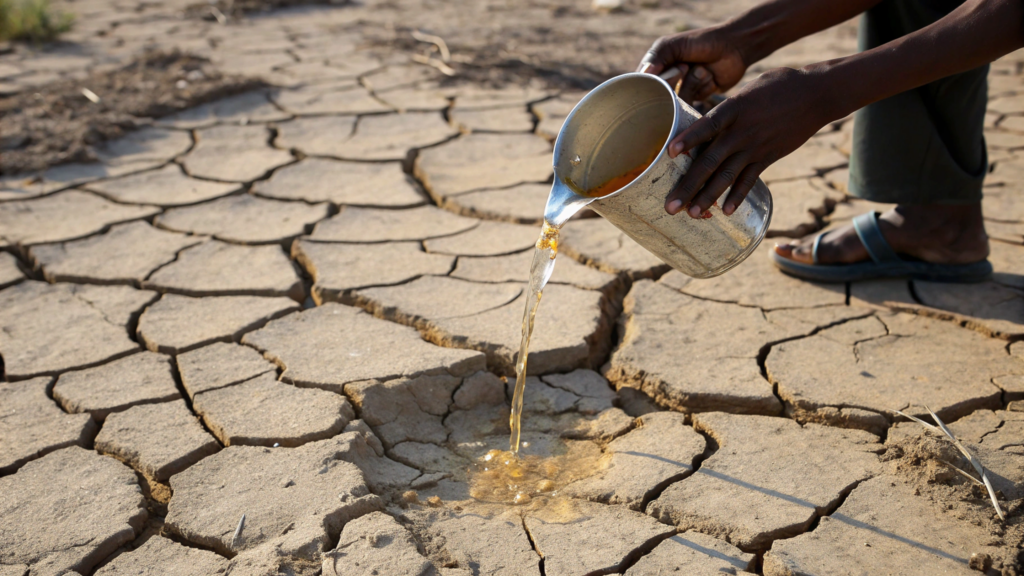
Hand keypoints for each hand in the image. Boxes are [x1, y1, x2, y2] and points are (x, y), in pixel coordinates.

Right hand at [637, 26, 748, 102]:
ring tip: (703, 70)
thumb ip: (657, 56)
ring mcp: (681, 90)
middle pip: (660, 96)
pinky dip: (703, 89)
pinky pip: (693, 104)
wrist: (735, 47)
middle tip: (686, 67)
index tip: (669, 71)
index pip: (645, 82)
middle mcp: (666, 80)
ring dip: (693, 84)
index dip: (654, 82)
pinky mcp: (696, 99)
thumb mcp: (676, 44)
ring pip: (677, 102)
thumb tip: (644, 73)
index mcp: (657, 66)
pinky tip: (711, 78)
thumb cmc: (704, 41)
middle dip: (676, 82)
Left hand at [663, 66, 834, 216]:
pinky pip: (750, 180)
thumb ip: (726, 110)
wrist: (816, 94)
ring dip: (708, 196)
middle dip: (689, 185)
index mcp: (734, 108)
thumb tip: (705, 125)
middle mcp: (742, 130)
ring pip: (726, 176)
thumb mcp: (747, 90)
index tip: (669, 153)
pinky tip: (726, 211)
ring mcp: (755, 146)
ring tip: (692, 214)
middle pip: (710, 160)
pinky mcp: (768, 157)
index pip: (707, 125)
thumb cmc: (778, 86)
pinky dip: (738, 196)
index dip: (689, 139)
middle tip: (670, 205)